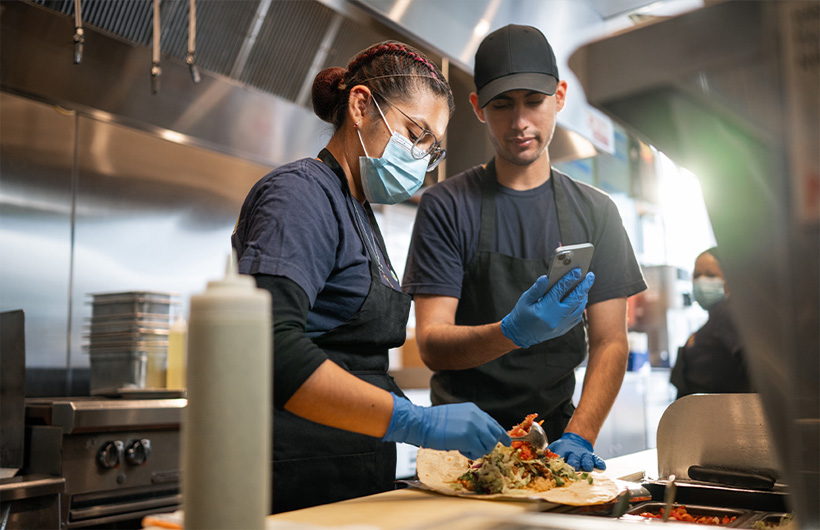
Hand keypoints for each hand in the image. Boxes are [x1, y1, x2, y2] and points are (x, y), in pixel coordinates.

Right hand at [382, 393, 510, 459]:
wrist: (422, 423)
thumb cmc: (435, 422)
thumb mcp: (458, 416)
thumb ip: (471, 422)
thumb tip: (480, 434)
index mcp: (474, 410)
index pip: (493, 423)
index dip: (501, 433)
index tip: (507, 441)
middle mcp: (477, 417)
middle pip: (494, 435)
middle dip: (488, 445)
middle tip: (477, 449)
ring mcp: (473, 427)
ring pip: (488, 445)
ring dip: (478, 450)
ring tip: (464, 447)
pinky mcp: (468, 437)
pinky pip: (477, 451)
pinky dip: (470, 454)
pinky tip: (460, 449)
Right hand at [500, 270, 594, 347]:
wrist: (520, 335)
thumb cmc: (521, 314)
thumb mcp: (524, 300)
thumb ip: (536, 289)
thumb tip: (546, 277)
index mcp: (544, 309)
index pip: (560, 290)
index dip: (569, 279)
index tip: (577, 270)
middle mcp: (555, 318)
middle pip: (574, 299)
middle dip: (584, 286)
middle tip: (590, 275)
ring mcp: (561, 325)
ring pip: (578, 309)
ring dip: (584, 297)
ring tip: (586, 287)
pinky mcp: (563, 330)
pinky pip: (577, 318)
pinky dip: (580, 307)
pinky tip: (580, 299)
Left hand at [548, 432, 605, 470]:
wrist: (575, 441)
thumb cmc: (561, 449)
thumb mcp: (552, 449)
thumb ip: (547, 456)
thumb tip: (539, 464)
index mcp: (563, 451)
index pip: (560, 457)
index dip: (559, 463)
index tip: (557, 468)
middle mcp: (574, 454)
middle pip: (575, 460)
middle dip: (574, 464)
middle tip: (573, 467)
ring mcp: (584, 456)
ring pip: (587, 460)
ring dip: (587, 464)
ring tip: (587, 467)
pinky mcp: (592, 458)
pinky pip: (598, 460)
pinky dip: (600, 464)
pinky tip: (601, 468)